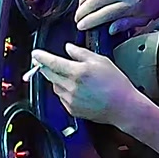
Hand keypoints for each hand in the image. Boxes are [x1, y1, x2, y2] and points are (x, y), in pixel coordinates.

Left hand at [31, 44, 148, 127]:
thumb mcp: (100, 60)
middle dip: (45, 67)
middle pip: (49, 75)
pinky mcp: (72, 110)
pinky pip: (61, 97)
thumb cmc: (116, 83)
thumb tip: (67, 48)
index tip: (35, 53)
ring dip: (56, 79)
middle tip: (45, 62)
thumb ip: (81, 53)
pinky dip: (64, 91)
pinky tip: (77, 89)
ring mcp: (71, 100)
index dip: (41, 57)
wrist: (123, 107)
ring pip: (54, 86)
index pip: (52, 63)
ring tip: (71, 76)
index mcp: (78, 72)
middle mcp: (71, 87)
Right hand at [75, 0, 158, 33]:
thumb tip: (111, 29)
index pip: (102, 15)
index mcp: (130, 4)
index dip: (88, 21)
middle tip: (77, 18)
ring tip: (80, 6)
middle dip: (82, 12)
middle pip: (94, 2)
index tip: (81, 26)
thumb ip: (127, 24)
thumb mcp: (146, 18)